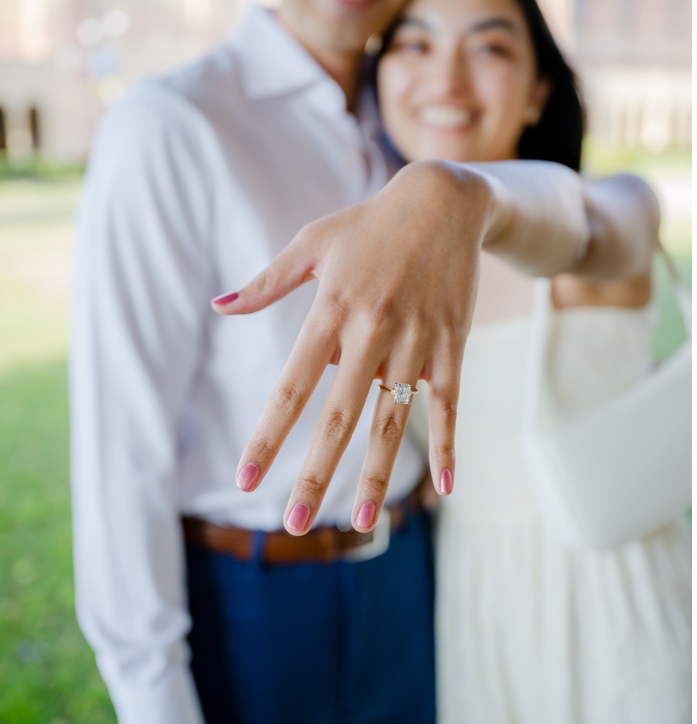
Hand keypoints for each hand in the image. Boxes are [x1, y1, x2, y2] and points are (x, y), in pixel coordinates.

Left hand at [213, 162, 493, 533]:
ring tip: (363, 522)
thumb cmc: (368, 225)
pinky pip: (448, 407)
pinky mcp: (452, 348)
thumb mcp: (312, 243)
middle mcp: (373, 333)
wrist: (445, 201)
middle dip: (317, 474)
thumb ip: (266, 283)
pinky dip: (448, 447)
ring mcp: (417, 344)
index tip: (247, 479)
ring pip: (393, 422)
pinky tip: (445, 489)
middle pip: (339, 418)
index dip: (268, 437)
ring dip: (379, 476)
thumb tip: (218, 308)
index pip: (292, 388)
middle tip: (295, 522)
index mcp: (331, 311)